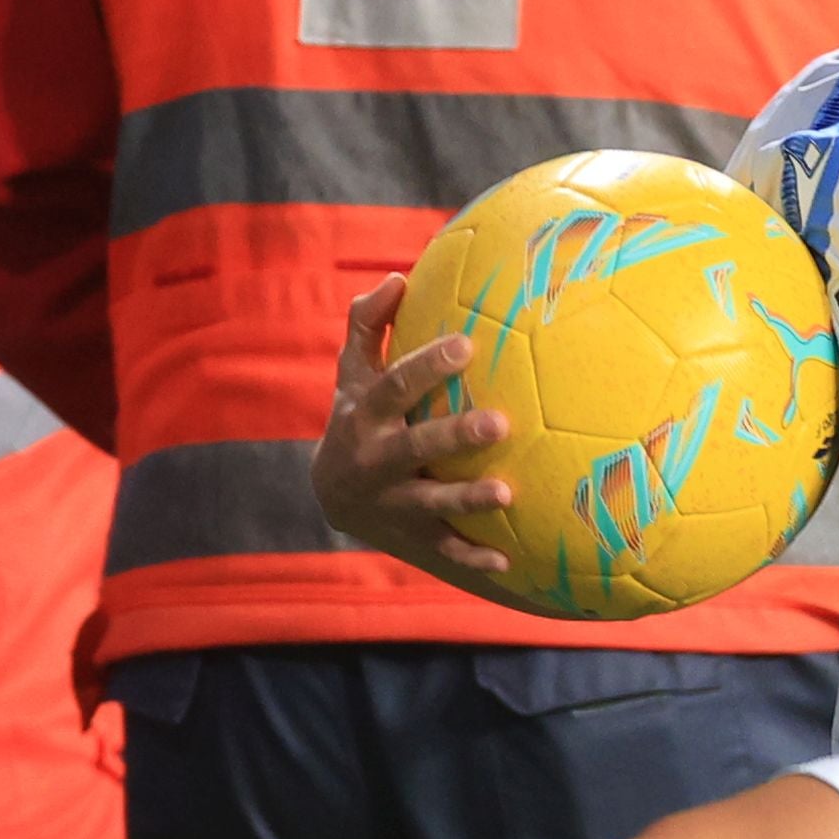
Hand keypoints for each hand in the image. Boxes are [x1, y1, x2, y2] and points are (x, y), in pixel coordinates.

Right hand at [308, 280, 520, 580]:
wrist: (331, 497)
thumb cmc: (358, 417)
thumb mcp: (352, 374)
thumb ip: (369, 325)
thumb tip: (398, 278)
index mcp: (366, 414)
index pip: (394, 385)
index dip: (426, 366)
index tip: (466, 344)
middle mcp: (375, 459)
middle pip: (414, 446)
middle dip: (454, 435)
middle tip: (500, 423)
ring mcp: (392, 502)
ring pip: (430, 502)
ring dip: (467, 498)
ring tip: (506, 493)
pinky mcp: (410, 537)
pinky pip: (443, 548)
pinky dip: (471, 557)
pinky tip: (507, 561)